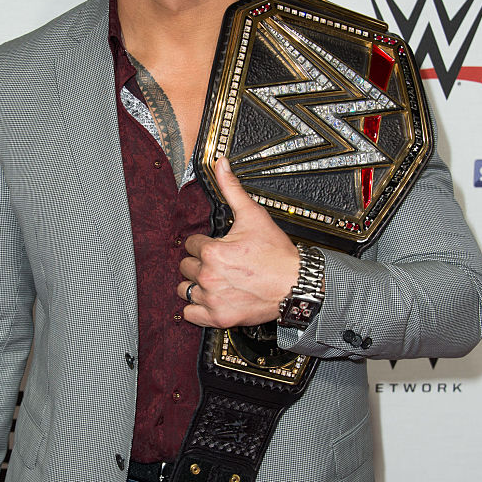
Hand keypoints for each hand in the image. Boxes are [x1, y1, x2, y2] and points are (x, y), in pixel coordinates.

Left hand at [179, 157, 298, 327]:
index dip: (203, 243)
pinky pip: (190, 314)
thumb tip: (220, 163)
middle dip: (199, 263)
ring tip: (214, 280)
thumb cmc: (277, 253)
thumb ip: (231, 189)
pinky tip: (210, 298)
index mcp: (212, 251)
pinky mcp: (219, 317)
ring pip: (184, 289)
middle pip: (186, 266)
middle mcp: (208, 276)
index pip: (190, 244)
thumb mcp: (254, 215)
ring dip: (195, 284)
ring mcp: (212, 299)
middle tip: (218, 263)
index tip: (216, 247)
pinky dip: (196, 308)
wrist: (296, 284)